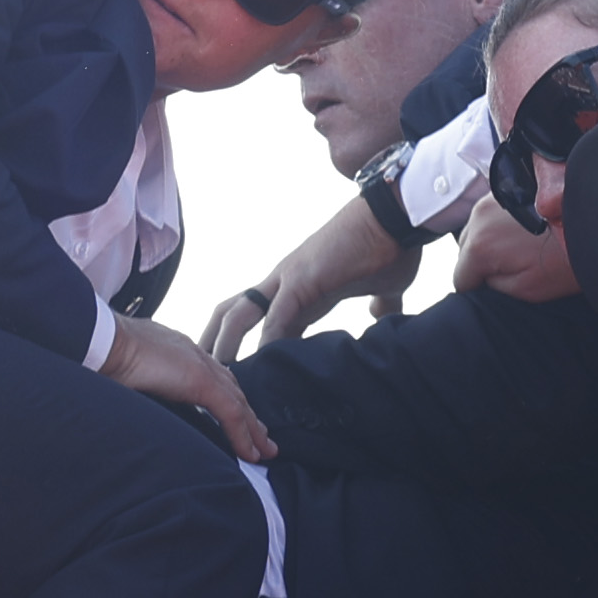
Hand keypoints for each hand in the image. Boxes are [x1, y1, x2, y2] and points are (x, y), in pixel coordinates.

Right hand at [102, 312, 277, 464]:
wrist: (102, 341)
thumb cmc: (103, 355)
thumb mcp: (129, 372)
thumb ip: (142, 383)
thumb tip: (136, 396)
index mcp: (177, 351)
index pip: (211, 376)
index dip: (226, 397)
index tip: (236, 418)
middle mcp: (193, 355)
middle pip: (231, 388)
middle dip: (248, 414)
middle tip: (261, 437)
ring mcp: (199, 366)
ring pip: (237, 402)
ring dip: (253, 429)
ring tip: (265, 451)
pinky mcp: (201, 381)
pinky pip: (231, 414)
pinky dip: (243, 435)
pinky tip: (251, 453)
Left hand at [201, 197, 423, 361]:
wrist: (395, 216)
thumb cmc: (390, 248)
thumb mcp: (383, 286)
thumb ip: (378, 304)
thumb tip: (380, 316)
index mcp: (297, 289)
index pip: (256, 320)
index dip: (242, 347)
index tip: (232, 376)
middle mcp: (283, 283)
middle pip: (230, 312)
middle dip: (212, 343)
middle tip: (202, 377)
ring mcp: (289, 278)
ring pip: (240, 314)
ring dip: (226, 347)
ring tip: (220, 380)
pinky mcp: (303, 278)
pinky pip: (277, 314)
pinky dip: (266, 341)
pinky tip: (261, 365)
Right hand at [453, 183, 577, 302]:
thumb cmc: (567, 260)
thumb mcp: (528, 289)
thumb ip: (493, 286)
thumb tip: (481, 279)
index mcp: (479, 246)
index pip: (460, 279)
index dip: (479, 290)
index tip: (501, 289)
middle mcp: (478, 216)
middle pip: (465, 251)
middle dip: (483, 263)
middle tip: (516, 269)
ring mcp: (491, 197)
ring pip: (478, 230)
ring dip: (493, 242)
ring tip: (524, 249)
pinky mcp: (507, 186)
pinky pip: (492, 214)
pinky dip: (503, 225)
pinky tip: (528, 231)